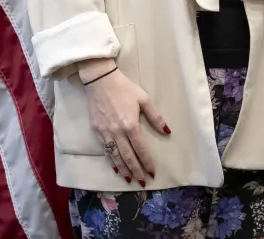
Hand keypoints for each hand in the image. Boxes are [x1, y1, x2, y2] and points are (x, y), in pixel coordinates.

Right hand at [80, 60, 168, 185]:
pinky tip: (116, 167)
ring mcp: (106, 133)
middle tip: (143, 182)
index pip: (141, 149)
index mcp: (130, 125)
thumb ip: (155, 117)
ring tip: (130, 179)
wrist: (101, 81)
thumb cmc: (124, 89)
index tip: (152, 172)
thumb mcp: (144, 99)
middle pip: (128, 156)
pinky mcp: (97, 132)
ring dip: (124, 169)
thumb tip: (167, 131)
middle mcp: (117, 132)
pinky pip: (105, 151)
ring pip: (116, 156)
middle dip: (136, 171)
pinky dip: (112, 161)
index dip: (147, 161)